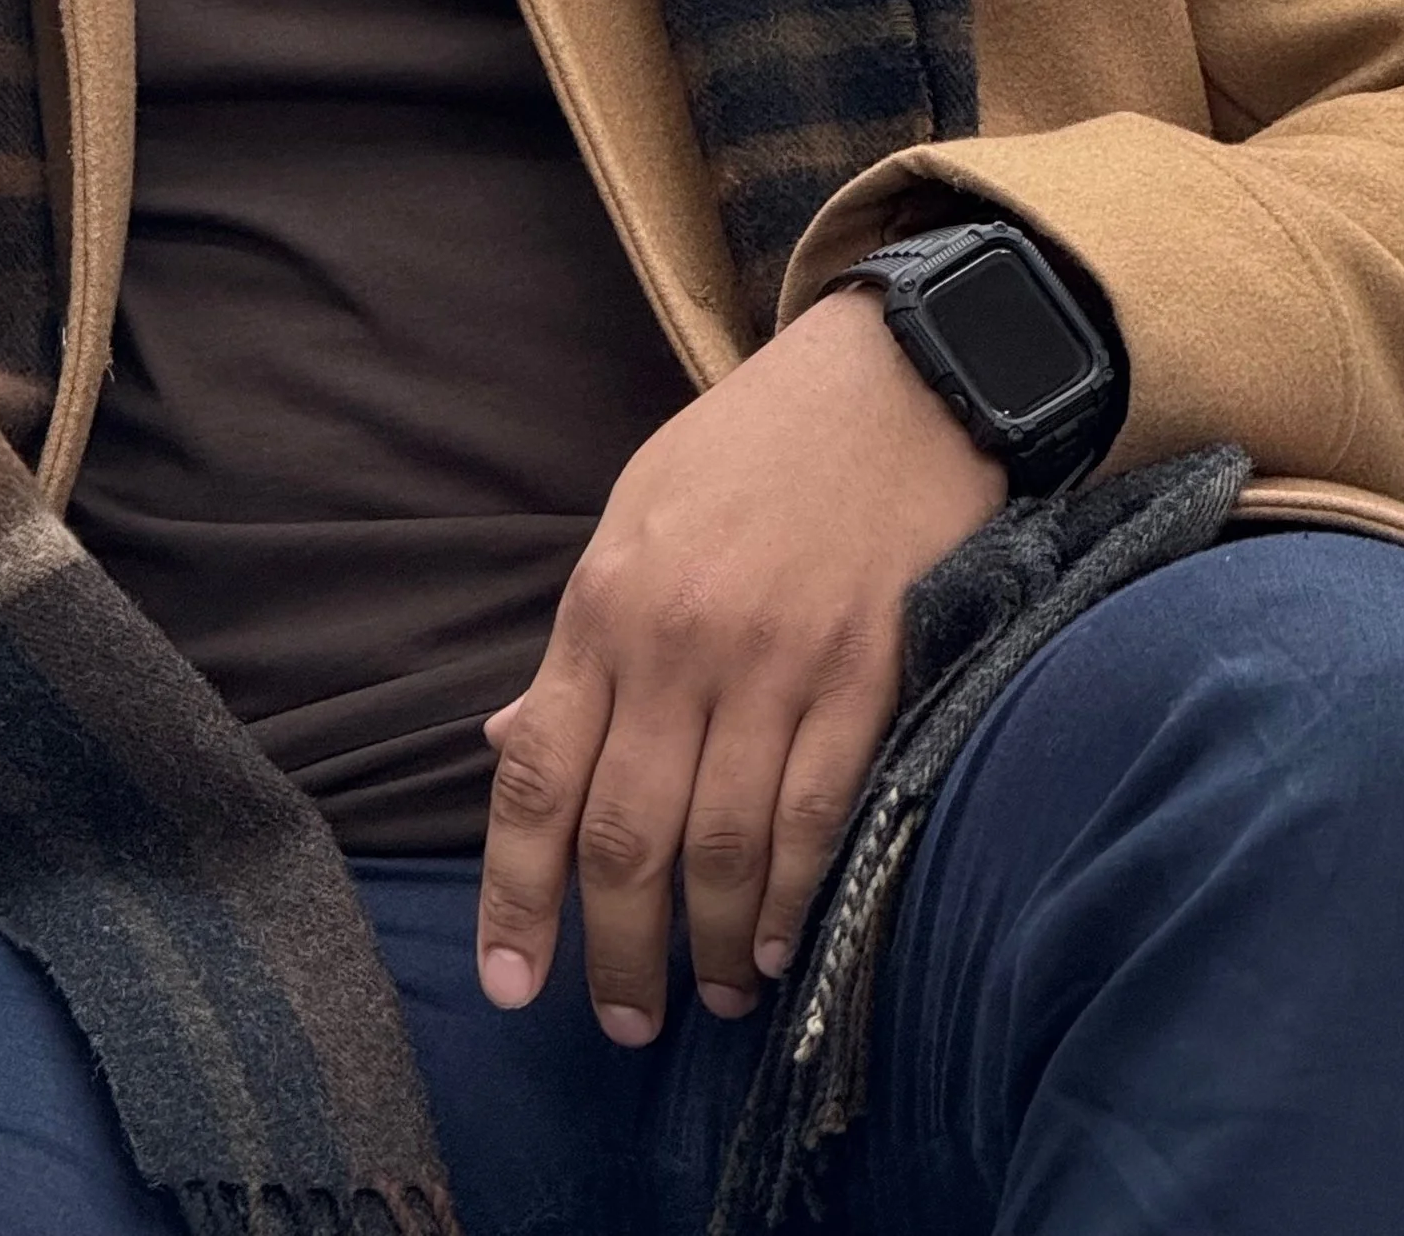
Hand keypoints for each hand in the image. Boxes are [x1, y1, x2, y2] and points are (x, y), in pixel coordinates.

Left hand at [477, 286, 1003, 1041]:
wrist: (891, 379)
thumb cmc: (751, 449)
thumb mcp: (636, 519)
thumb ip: (580, 649)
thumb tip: (516, 749)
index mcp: (605, 605)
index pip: (538, 777)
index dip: (518, 894)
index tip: (513, 982)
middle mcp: (679, 644)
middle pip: (629, 835)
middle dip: (616, 950)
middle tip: (623, 1023)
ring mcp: (778, 662)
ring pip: (727, 845)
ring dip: (715, 944)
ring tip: (713, 996)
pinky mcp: (868, 673)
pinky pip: (822, 812)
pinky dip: (800, 896)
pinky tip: (788, 945)